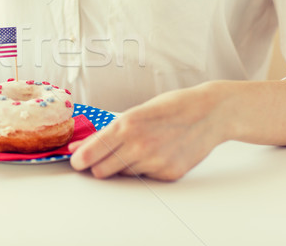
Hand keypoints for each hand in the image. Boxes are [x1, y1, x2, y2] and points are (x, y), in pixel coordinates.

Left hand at [69, 82, 227, 180]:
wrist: (209, 113)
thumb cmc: (171, 108)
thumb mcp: (135, 113)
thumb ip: (106, 133)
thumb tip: (78, 147)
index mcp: (126, 126)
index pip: (90, 154)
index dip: (79, 160)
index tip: (76, 161)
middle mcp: (139, 146)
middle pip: (101, 171)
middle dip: (97, 165)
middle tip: (102, 156)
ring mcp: (155, 162)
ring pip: (122, 175)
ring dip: (122, 166)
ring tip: (137, 148)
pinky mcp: (169, 174)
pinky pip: (144, 178)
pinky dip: (144, 168)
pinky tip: (157, 153)